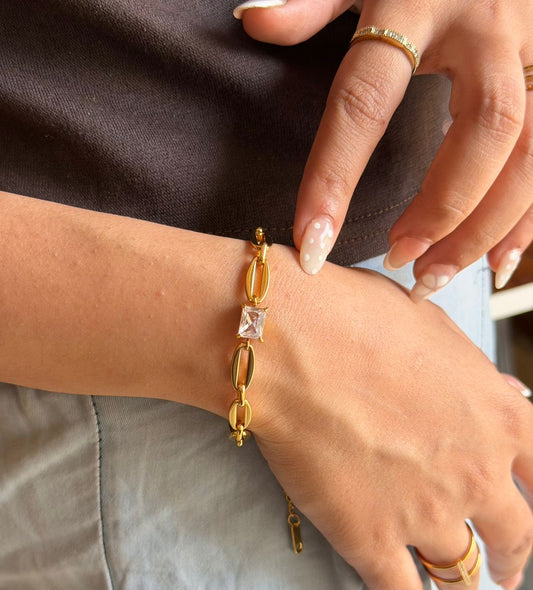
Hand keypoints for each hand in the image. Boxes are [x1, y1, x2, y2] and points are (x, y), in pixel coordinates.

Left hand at [234, 0, 532, 298]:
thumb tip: (254, 21)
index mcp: (418, 0)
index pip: (366, 101)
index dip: (335, 178)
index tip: (311, 243)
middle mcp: (489, 26)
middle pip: (485, 129)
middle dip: (444, 207)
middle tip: (400, 259)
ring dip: (489, 224)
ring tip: (436, 274)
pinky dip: (529, 214)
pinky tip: (497, 258)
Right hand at [251, 252, 532, 589]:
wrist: (295, 347)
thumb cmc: (360, 321)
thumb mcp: (438, 332)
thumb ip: (474, 378)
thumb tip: (492, 395)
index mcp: (500, 420)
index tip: (526, 521)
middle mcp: (476, 474)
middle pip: (513, 536)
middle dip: (511, 560)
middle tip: (503, 572)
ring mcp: (426, 513)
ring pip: (460, 570)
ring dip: (463, 587)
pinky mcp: (370, 539)